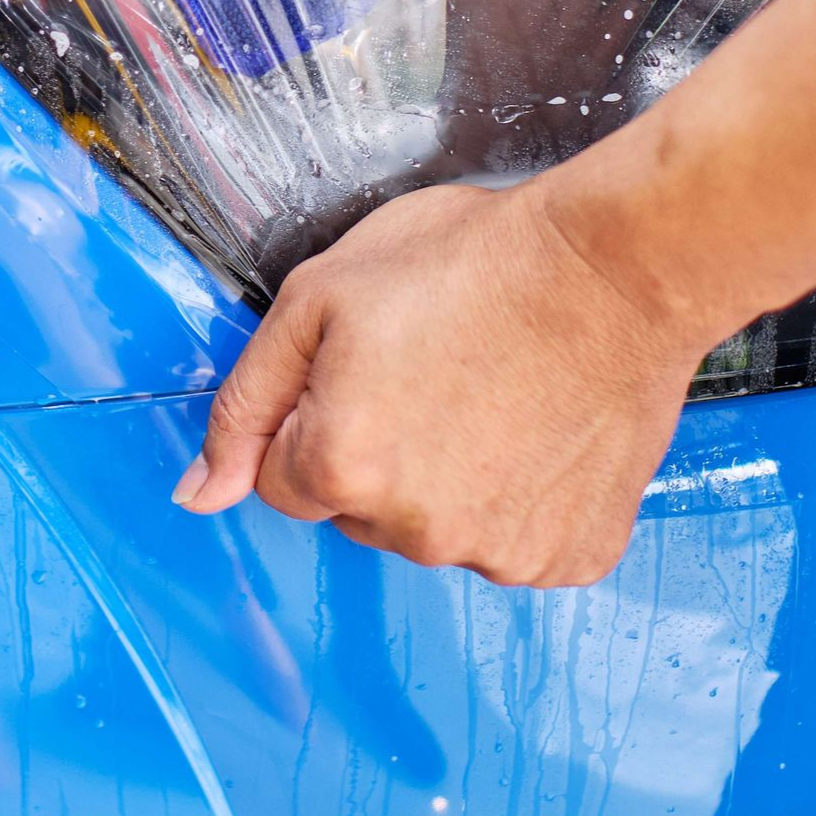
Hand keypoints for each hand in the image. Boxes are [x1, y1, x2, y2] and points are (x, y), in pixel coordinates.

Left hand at [172, 179, 708, 586]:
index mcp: (342, 464)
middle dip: (379, 451)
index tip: (372, 367)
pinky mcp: (569, 554)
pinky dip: (522, 497)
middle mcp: (417, 530)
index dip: (318, 414)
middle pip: (359, 511)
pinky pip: (516, 539)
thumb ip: (247, 400)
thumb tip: (198, 494)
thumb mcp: (324, 294)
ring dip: (452, 478)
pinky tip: (541, 430)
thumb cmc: (480, 261)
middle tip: (439, 369)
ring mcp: (501, 551)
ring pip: (437, 529)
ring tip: (498, 391)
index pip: (281, 477)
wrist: (617, 268)